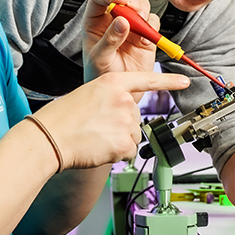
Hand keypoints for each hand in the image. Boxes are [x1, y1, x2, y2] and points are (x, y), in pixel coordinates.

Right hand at [32, 71, 190, 169]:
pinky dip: (116, 154)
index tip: (184, 82)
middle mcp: (124, 100)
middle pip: (136, 117)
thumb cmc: (61, 118)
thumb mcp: (87, 95)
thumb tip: (119, 113)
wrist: (50, 138)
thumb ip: (109, 99)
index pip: (147, 80)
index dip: (168, 82)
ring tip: (95, 137)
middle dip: (121, 125)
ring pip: (133, 135)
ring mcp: (126, 121)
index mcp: (112, 83)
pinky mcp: (125, 142)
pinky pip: (129, 152)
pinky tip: (99, 148)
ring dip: (118, 140)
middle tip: (97, 128)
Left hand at [81, 0, 158, 92]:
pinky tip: (146, 41)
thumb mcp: (99, 59)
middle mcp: (112, 18)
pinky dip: (153, 27)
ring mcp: (130, 25)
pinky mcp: (145, 34)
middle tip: (136, 9)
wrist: (117, 93)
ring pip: (140, 3)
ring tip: (142, 25)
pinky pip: (153, 21)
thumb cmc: (100, 75)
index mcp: (94, 20)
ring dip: (144, 9)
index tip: (120, 2)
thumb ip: (109, 40)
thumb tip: (122, 21)